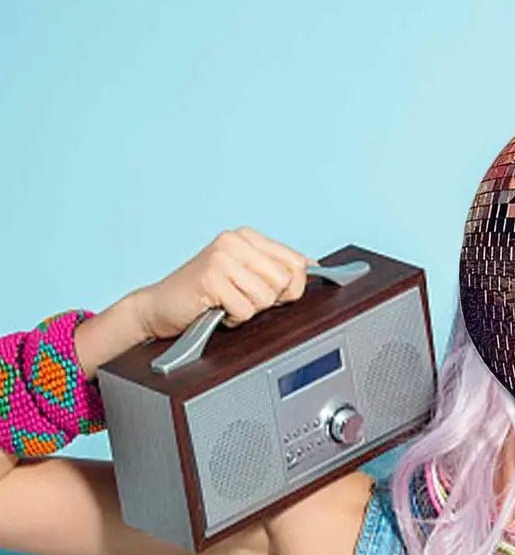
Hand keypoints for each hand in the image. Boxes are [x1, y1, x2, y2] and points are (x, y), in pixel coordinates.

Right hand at [135, 227, 316, 339]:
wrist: (160, 307)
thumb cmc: (205, 296)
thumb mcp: (247, 277)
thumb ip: (277, 270)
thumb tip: (314, 267)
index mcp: (247, 236)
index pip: (297, 262)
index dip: (292, 287)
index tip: (272, 293)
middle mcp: (235, 240)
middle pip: (285, 281)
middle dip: (268, 300)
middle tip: (241, 298)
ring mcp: (222, 257)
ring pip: (266, 296)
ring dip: (248, 309)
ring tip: (226, 302)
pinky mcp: (211, 277)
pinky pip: (246, 310)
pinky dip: (233, 317)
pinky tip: (216, 309)